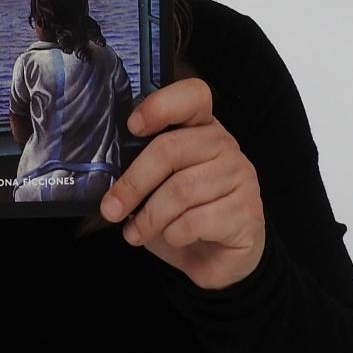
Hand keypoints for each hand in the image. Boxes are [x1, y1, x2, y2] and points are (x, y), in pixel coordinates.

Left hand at [99, 78, 265, 289]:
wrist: (216, 258)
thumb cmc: (181, 214)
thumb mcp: (156, 186)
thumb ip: (140, 169)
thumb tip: (105, 174)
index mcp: (202, 128)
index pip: (193, 95)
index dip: (160, 106)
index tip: (132, 126)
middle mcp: (225, 145)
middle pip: (172, 149)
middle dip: (133, 182)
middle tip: (111, 209)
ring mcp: (241, 177)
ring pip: (181, 190)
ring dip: (149, 217)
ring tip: (134, 233)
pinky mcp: (247, 213)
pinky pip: (197, 221)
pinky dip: (173, 234)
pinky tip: (171, 238)